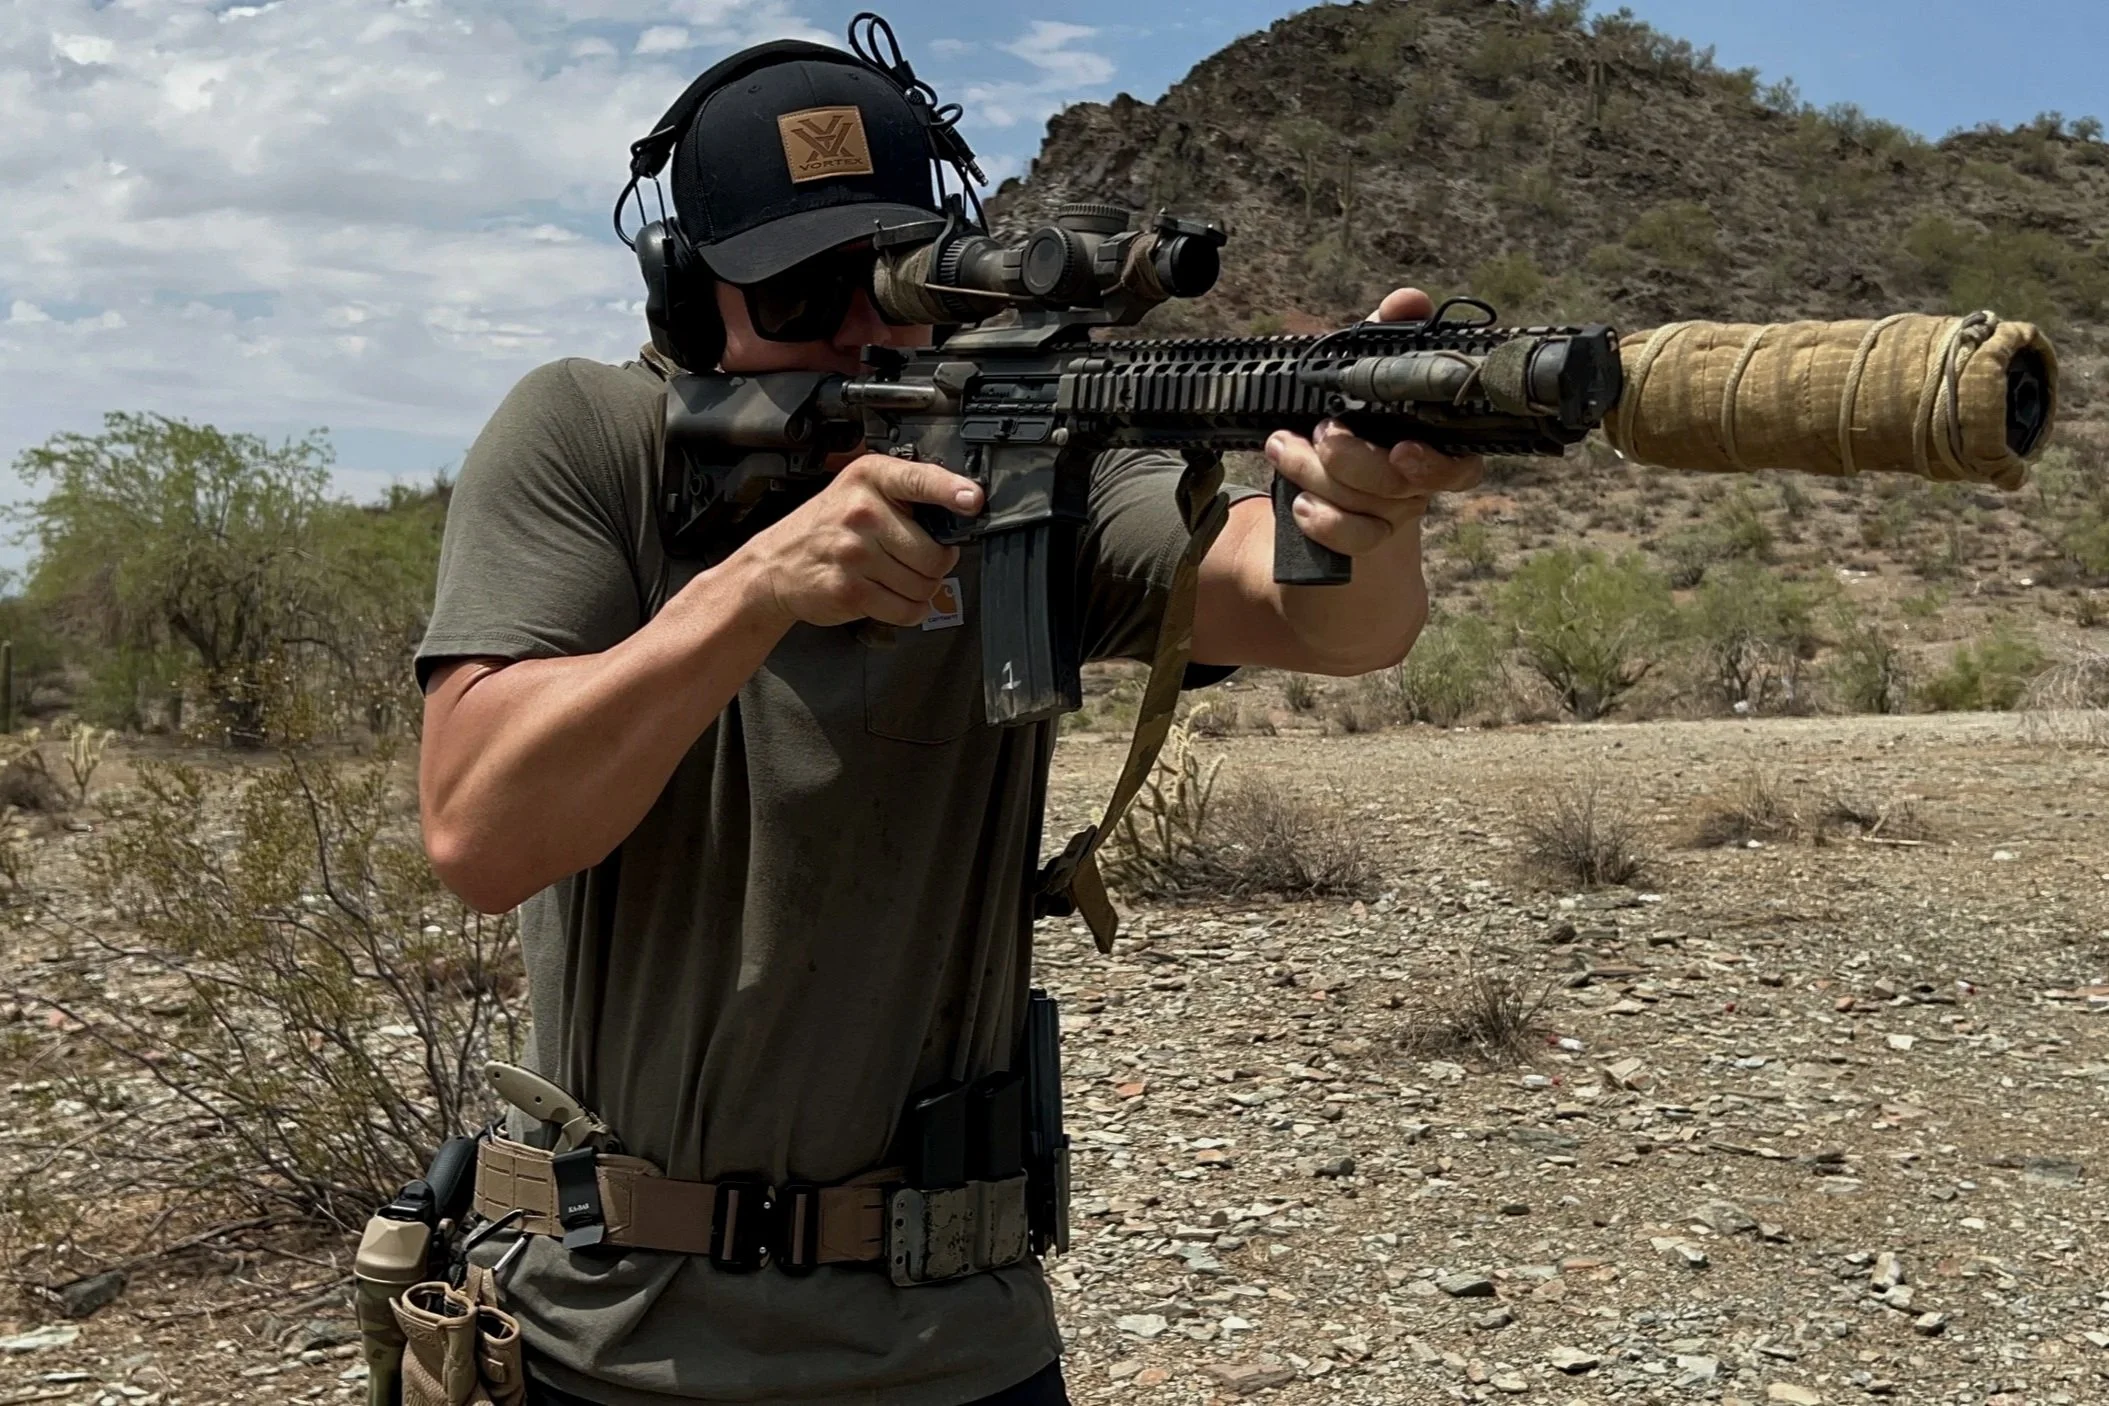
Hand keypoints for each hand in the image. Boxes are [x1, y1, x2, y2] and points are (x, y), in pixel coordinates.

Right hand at [741, 453, 983, 628]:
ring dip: (922, 589)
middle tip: (919, 560)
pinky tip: (894, 598)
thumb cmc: (825, 528)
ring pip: (924, 585)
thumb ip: (904, 494)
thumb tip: (961, 510)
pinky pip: (906, 610)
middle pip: (934, 552)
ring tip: (898, 578)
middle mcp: (861, 512)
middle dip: (936, 564)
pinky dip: (910, 610)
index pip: (919, 480)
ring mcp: (854, 554)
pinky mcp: (850, 591)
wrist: (775, 566)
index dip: (951, 491)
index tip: (972, 500)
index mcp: (868, 478)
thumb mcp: (858, 491)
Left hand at [1264, 287, 1485, 557]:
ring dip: (1316, 474)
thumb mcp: (1362, 372)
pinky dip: (1323, 522)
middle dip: (1350, 458)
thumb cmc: (1352, 417)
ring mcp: (1391, 517)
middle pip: (1401, 485)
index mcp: (1433, 444)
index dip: (1437, 464)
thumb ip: (1386, 336)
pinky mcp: (1360, 540)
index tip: (1403, 449)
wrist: (1315, 476)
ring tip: (1281, 446)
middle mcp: (1419, 485)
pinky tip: (1299, 503)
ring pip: (1369, 509)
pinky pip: (1352, 540)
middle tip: (1318, 430)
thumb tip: (1409, 301)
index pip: (1461, 465)